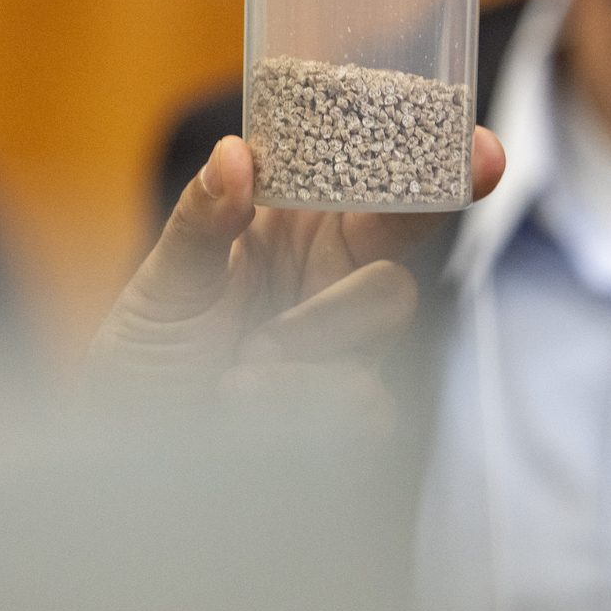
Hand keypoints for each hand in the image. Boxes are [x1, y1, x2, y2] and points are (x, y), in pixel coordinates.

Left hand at [85, 128, 504, 429]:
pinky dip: (297, 398)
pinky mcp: (356, 417)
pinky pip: (367, 396)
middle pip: (400, 241)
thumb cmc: (145, 367)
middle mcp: (333, 283)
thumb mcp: (160, 287)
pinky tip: (246, 405)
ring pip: (389, 306)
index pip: (373, 185)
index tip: (481, 148)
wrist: (129, 462)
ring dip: (310, 332)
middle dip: (387, 244)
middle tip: (321, 287)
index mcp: (295, 233)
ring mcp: (352, 351)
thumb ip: (200, 222)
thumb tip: (236, 153)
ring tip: (241, 365)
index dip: (428, 161)